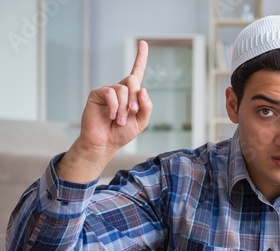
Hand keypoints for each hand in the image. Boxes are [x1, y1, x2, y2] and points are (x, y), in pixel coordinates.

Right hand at [80, 40, 152, 156]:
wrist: (105, 142)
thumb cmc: (122, 133)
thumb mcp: (141, 122)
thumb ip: (146, 107)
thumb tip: (143, 89)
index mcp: (132, 94)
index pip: (137, 72)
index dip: (141, 58)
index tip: (144, 43)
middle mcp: (120, 89)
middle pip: (132, 80)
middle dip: (135, 97)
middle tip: (132, 112)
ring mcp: (108, 90)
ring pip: (122, 89)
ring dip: (123, 107)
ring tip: (119, 120)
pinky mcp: (97, 94)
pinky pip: (110, 93)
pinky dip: (114, 106)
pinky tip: (111, 116)